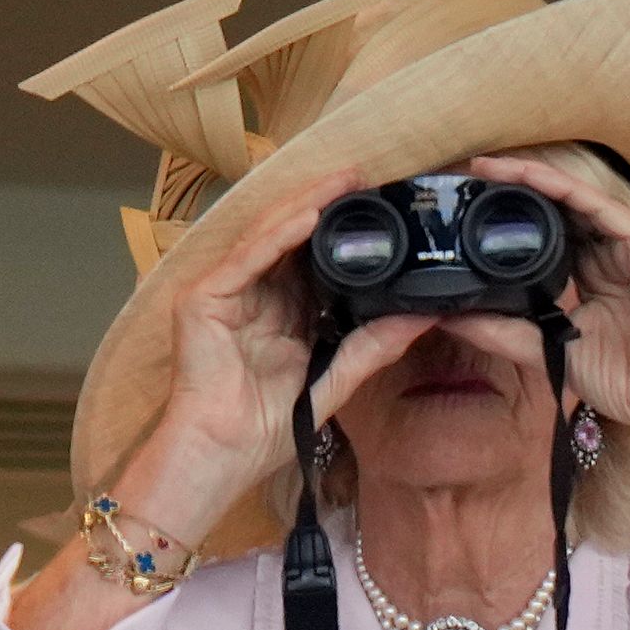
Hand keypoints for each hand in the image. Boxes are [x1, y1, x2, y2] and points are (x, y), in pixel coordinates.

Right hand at [151, 171, 437, 539]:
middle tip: (369, 177)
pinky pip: (249, 257)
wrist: (225, 452)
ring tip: (345, 180)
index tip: (383, 208)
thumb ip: (375, 344)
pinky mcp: (205, 297)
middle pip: (294, 240)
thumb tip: (424, 317)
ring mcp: (226, 292)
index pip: (316, 261)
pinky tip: (308, 214)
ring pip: (272, 238)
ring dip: (308, 206)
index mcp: (283, 312)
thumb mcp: (337, 375)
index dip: (346, 234)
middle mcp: (254, 294)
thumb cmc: (269, 424)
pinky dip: (279, 235)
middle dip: (328, 206)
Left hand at [450, 155, 629, 482]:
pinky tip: (527, 177)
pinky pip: (597, 204)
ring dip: (530, 179)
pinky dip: (561, 188)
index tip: (467, 210)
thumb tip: (450, 318)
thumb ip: (502, 330)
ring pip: (575, 198)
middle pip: (560, 210)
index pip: (549, 236)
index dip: (511, 220)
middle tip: (468, 178)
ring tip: (487, 169)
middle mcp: (612, 255)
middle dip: (515, 191)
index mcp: (594, 278)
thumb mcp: (548, 349)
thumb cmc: (626, 381)